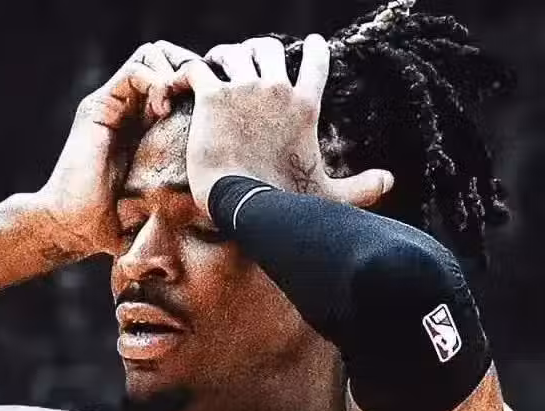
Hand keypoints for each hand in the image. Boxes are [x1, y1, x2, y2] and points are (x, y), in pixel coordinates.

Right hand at [37, 41, 199, 255]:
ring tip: (177, 102)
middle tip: (198, 97)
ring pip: (151, 55)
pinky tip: (162, 109)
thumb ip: (180, 198)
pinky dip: (154, 81)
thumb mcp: (159, 204)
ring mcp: (112, 105)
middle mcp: (128, 109)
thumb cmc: (114, 223)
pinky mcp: (99, 106)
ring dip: (171, 72)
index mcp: (145, 127)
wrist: (75, 225)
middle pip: (166, 59)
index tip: (213, 108)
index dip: (199, 86)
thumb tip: (214, 210)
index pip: (177, 82)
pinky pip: (134, 71)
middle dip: (188, 70)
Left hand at [171, 35, 393, 217]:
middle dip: (257, 50)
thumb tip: (390, 180)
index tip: (311, 43)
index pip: (316, 63)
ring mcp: (243, 90)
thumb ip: (362, 187)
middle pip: (268, 49)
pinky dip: (187, 74)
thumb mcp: (331, 195)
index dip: (314, 50)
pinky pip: (196, 69)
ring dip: (223, 56)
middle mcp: (276, 89)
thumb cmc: (287, 203)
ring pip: (233, 52)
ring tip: (215, 66)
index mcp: (304, 107)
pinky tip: (184, 84)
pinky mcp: (212, 98)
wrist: (247, 203)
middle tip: (245, 59)